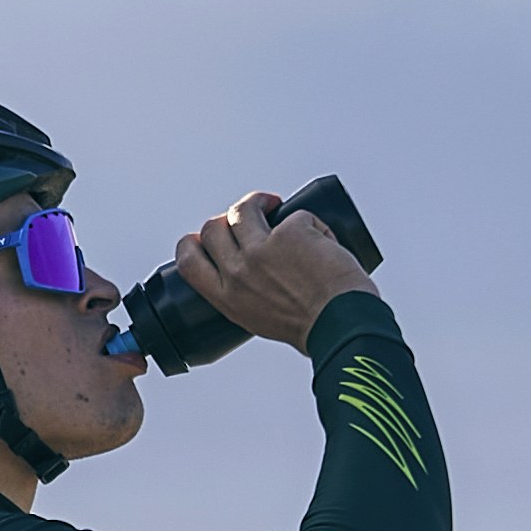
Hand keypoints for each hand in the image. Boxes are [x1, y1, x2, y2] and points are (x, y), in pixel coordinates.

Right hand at [172, 189, 372, 347]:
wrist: (342, 326)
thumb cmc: (312, 328)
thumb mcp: (261, 319)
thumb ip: (251, 295)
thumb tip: (259, 272)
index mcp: (228, 298)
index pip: (188, 262)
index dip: (191, 243)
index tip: (204, 237)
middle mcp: (238, 273)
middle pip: (211, 228)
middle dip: (227, 218)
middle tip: (248, 218)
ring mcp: (261, 249)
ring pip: (242, 209)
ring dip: (257, 201)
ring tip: (274, 205)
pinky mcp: (290, 231)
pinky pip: (295, 214)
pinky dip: (310, 221)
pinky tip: (322, 236)